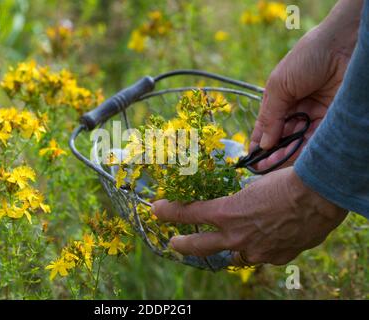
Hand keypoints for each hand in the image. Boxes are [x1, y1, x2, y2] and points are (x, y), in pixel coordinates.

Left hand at [152, 167, 346, 265]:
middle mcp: (237, 236)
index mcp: (227, 213)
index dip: (169, 212)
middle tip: (173, 243)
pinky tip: (267, 238)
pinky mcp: (276, 257)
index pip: (189, 214)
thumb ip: (240, 203)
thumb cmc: (285, 181)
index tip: (156, 209)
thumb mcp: (254, 187)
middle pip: (200, 246)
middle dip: (182, 244)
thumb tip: (238, 207)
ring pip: (234, 255)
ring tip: (227, 243)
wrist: (319, 195)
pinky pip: (262, 255)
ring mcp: (256, 251)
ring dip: (228, 248)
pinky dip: (260, 247)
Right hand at [252, 0, 361, 170]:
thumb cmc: (305, 58)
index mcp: (281, 99)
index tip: (252, 158)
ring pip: (298, 141)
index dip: (259, 142)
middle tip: (262, 165)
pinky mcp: (332, 121)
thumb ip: (270, 116)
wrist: (342, 45)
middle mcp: (297, 109)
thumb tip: (263, 144)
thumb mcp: (278, 86)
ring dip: (285, 153)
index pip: (267, 126)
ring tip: (274, 161)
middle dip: (272, 151)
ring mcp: (315, 115)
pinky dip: (304, 151)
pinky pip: (316, 140)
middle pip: (282, 136)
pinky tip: (291, 157)